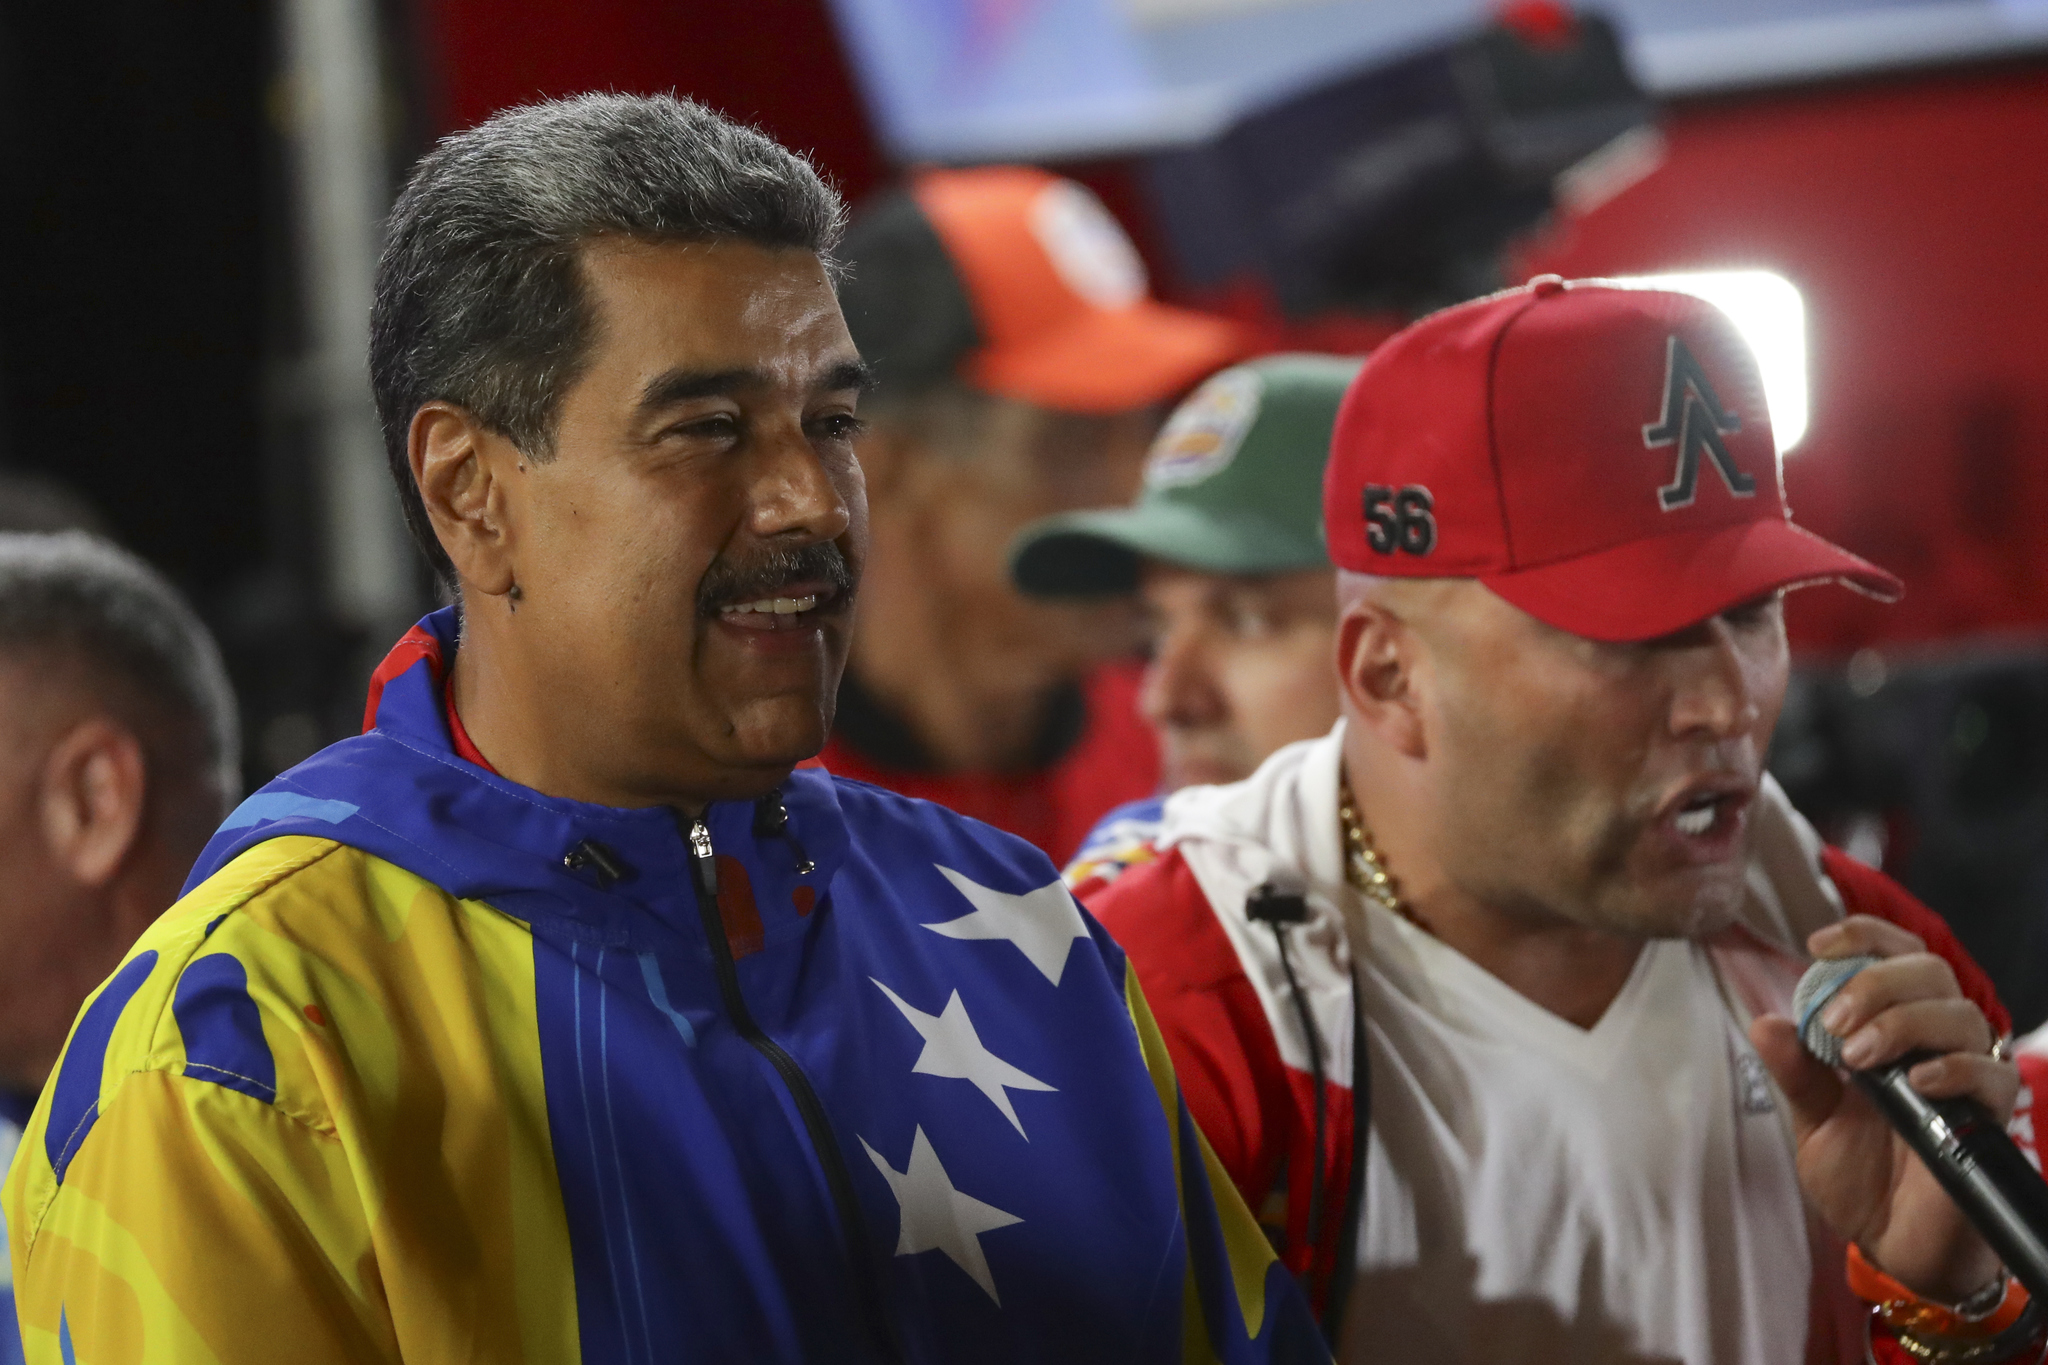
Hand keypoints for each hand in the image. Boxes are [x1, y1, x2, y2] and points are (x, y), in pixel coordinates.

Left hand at [1749, 914, 2017, 1301]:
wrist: (1891, 1244)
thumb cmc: (1858, 1177)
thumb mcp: (1813, 1120)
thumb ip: (1796, 1072)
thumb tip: (1764, 1021)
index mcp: (1891, 1028)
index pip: (1897, 955)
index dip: (1865, 937)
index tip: (1818, 944)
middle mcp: (1934, 1041)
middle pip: (1929, 970)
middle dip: (1875, 983)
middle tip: (1835, 1024)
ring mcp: (1967, 1076)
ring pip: (1961, 1013)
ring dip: (1903, 1022)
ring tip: (1857, 1058)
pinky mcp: (1992, 1117)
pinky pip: (1992, 1073)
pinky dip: (1953, 1067)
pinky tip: (1916, 1080)